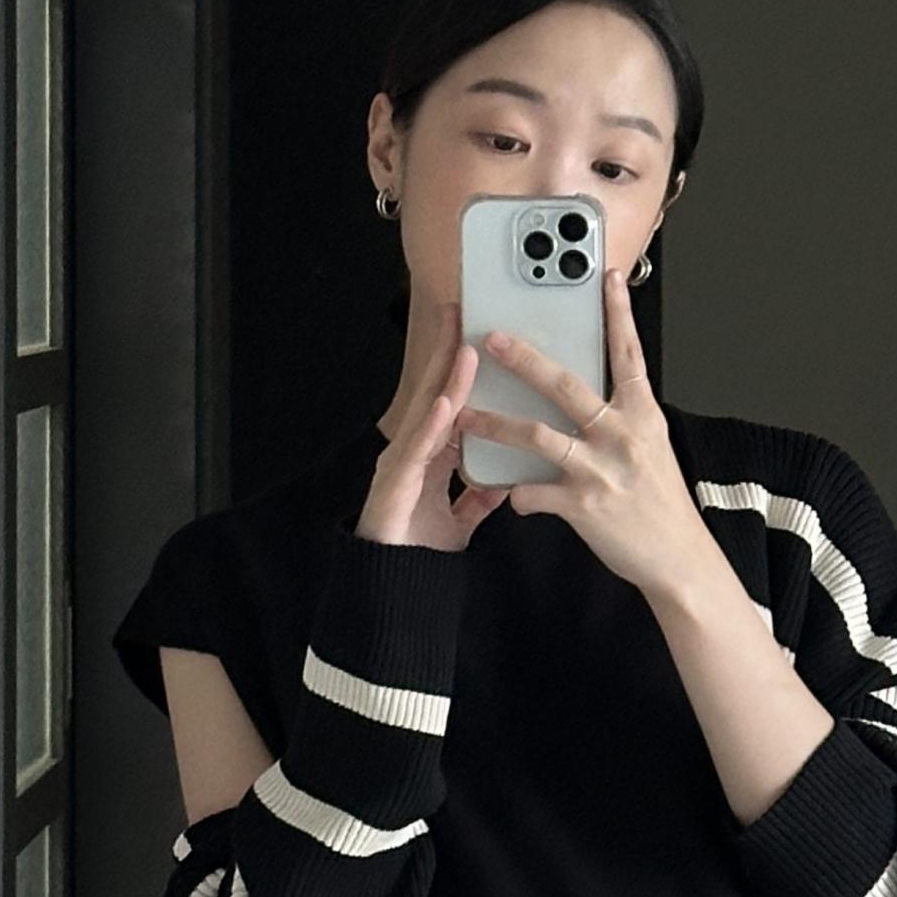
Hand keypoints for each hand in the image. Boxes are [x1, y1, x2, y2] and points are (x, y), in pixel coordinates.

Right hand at [356, 299, 512, 551]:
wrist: (392, 584)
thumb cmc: (418, 548)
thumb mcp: (459, 518)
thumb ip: (477, 496)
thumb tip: (504, 480)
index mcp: (431, 455)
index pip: (449, 400)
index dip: (460, 367)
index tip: (475, 334)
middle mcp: (415, 450)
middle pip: (435, 393)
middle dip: (447, 353)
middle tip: (461, 313)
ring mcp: (403, 462)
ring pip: (428, 413)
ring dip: (445, 380)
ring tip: (463, 347)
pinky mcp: (396, 483)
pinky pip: (418, 450)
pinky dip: (433, 425)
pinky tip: (447, 404)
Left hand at [453, 265, 713, 597]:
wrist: (678, 558)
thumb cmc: (660, 502)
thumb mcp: (651, 447)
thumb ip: (622, 417)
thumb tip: (591, 392)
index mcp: (643, 414)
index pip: (628, 354)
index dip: (618, 313)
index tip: (606, 277)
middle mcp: (623, 435)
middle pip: (567, 385)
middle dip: (525, 359)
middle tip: (494, 339)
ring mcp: (602, 469)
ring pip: (538, 436)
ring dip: (495, 424)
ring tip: (465, 415)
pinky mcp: (584, 505)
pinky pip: (534, 492)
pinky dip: (516, 492)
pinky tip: (508, 493)